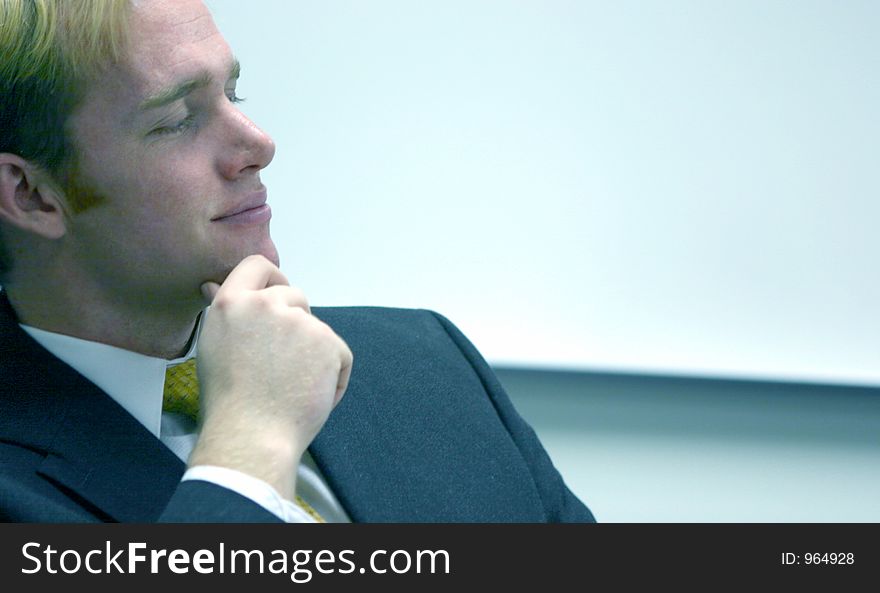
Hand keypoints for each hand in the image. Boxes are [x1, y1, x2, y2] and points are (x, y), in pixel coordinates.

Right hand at [188, 255, 352, 498]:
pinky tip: (311, 395)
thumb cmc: (227, 400)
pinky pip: (338, 353)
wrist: (252, 435)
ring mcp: (300, 321)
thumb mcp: (213, 346)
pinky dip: (333, 374)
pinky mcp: (328, 342)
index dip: (271, 278)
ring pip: (316, 328)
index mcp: (232, 303)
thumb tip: (213, 284)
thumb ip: (225, 313)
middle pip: (293, 296)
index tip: (275, 293)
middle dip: (293, 322)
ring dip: (312, 351)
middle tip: (281, 361)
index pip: (257, 266)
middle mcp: (266, 304)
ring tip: (291, 386)